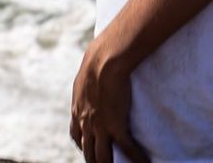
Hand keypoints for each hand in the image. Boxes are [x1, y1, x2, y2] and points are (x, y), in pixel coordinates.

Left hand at [69, 35, 149, 162]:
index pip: (76, 136)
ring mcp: (99, 127)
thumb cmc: (98, 59)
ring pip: (102, 157)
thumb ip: (88, 82)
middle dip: (94, 161)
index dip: (83, 145)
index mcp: (78, 110)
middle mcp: (85, 123)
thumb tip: (94, 73)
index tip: (88, 148)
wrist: (104, 61)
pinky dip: (135, 159)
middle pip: (88, 151)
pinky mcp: (115, 126)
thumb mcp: (87, 73)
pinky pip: (126, 149)